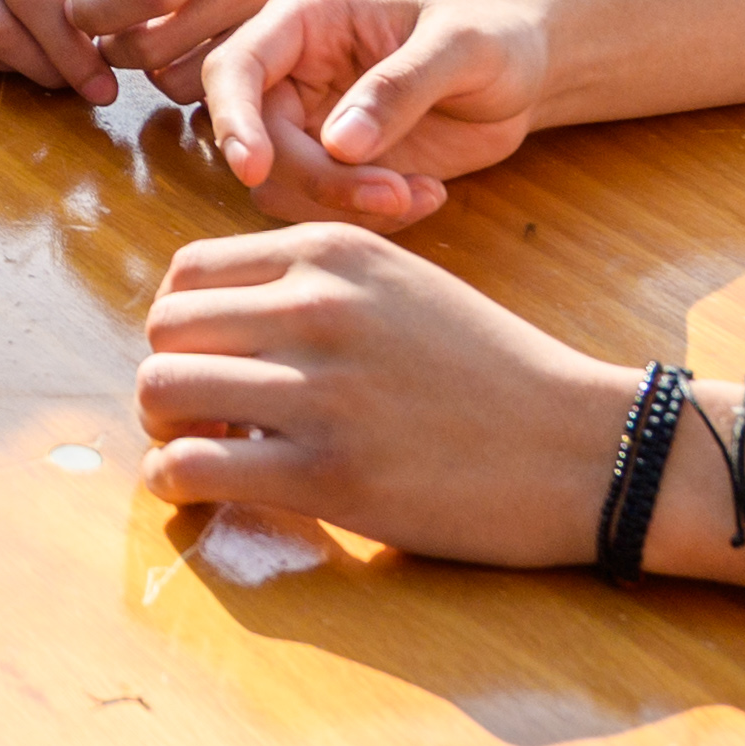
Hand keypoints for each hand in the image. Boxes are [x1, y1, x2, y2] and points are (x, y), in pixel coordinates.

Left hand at [133, 226, 659, 571]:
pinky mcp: (325, 473)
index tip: (212, 365)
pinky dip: (176, 485)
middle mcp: (315, 306)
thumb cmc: (494, 373)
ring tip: (203, 453)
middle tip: (200, 418)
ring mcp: (318, 389)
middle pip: (164, 329)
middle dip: (168, 375)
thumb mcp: (402, 287)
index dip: (184, 326)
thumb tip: (216, 328)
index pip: (190, 272)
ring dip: (164, 431)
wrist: (583, 446)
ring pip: (161, 390)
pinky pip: (189, 468)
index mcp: (332, 251)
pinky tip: (207, 494)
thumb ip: (314, 289)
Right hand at [190, 0, 557, 223]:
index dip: (233, 117)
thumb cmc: (493, 37)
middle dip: (317, 179)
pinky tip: (425, 196)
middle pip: (256, 140)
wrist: (522, 75)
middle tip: (393, 194)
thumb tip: (338, 143)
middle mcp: (292, 72)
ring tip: (422, 193)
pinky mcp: (334, 169)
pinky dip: (369, 219)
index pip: (235, 67)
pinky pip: (321, 210)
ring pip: (281, 186)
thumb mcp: (460, 47)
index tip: (255, 167)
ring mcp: (309, 124)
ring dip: (345, 206)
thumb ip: (399, 85)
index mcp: (304, 19)